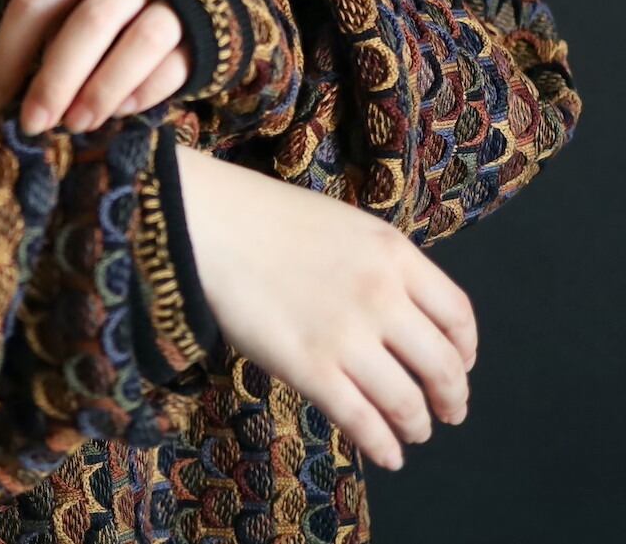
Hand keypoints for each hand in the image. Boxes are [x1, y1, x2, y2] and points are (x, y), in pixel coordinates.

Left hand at [0, 0, 191, 134]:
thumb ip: (48, 27)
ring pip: (141, 42)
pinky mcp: (206, 26)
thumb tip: (11, 95)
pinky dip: (146, 91)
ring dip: (104, 89)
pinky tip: (121, 112)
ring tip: (77, 124)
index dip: (7, 55)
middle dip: (56, 80)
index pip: (34, 2)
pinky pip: (177, 62)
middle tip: (34, 125)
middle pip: (89, 23)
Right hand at [173, 141, 476, 471]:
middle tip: (448, 412)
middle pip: (442, 366)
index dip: (466, 351)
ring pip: (407, 402)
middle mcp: (382, 296)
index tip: (461, 366)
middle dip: (451, 398)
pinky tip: (387, 454)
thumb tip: (403, 314)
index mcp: (394, 254)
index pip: (457, 315)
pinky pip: (362, 421)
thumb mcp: (342, 226)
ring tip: (413, 432)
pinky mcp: (309, 368)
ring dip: (417, 425)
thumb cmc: (264, 218)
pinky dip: (383, 445)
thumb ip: (381, 266)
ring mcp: (346, 335)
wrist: (206, 222)